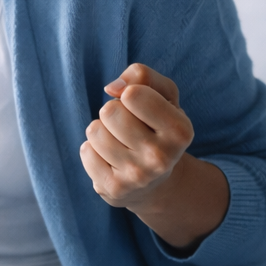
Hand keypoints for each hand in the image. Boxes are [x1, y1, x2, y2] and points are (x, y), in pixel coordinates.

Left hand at [80, 64, 191, 207]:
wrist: (154, 181)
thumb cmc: (156, 127)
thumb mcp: (162, 96)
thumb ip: (143, 76)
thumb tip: (112, 88)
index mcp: (180, 131)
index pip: (133, 94)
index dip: (129, 94)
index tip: (139, 107)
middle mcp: (161, 157)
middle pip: (109, 111)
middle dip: (113, 112)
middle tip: (127, 126)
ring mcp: (137, 176)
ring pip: (94, 131)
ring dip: (101, 131)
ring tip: (119, 142)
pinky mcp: (113, 189)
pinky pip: (85, 151)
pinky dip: (92, 150)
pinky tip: (110, 159)